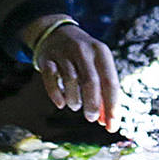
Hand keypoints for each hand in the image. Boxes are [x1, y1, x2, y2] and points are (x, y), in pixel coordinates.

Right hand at [22, 15, 119, 130]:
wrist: (56, 33)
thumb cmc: (83, 58)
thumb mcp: (97, 67)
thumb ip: (103, 93)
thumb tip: (107, 122)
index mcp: (101, 52)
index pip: (111, 82)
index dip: (112, 107)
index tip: (111, 126)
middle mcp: (84, 50)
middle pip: (91, 81)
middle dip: (93, 105)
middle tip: (92, 118)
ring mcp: (64, 53)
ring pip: (71, 80)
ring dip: (74, 99)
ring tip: (75, 106)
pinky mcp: (47, 58)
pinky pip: (50, 78)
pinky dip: (56, 94)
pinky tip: (61, 104)